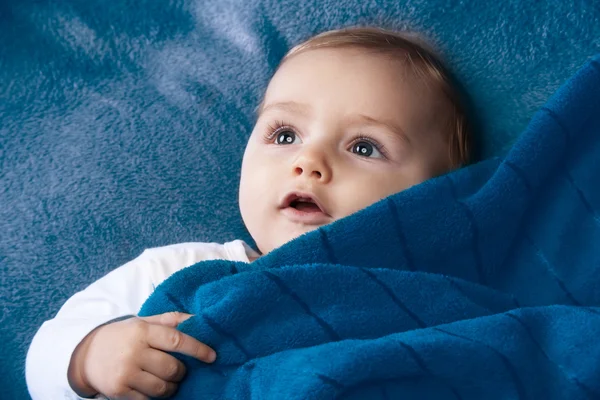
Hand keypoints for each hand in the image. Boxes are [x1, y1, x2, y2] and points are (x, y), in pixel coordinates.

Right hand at [68, 312, 215, 399]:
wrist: (86, 354)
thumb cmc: (123, 336)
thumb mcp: (143, 322)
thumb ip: (170, 320)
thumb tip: (198, 318)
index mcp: (142, 331)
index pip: (176, 340)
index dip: (197, 349)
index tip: (212, 356)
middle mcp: (133, 352)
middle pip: (171, 368)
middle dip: (181, 372)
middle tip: (180, 370)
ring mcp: (125, 373)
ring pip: (162, 387)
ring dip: (171, 386)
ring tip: (169, 380)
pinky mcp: (118, 391)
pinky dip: (155, 396)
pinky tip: (151, 387)